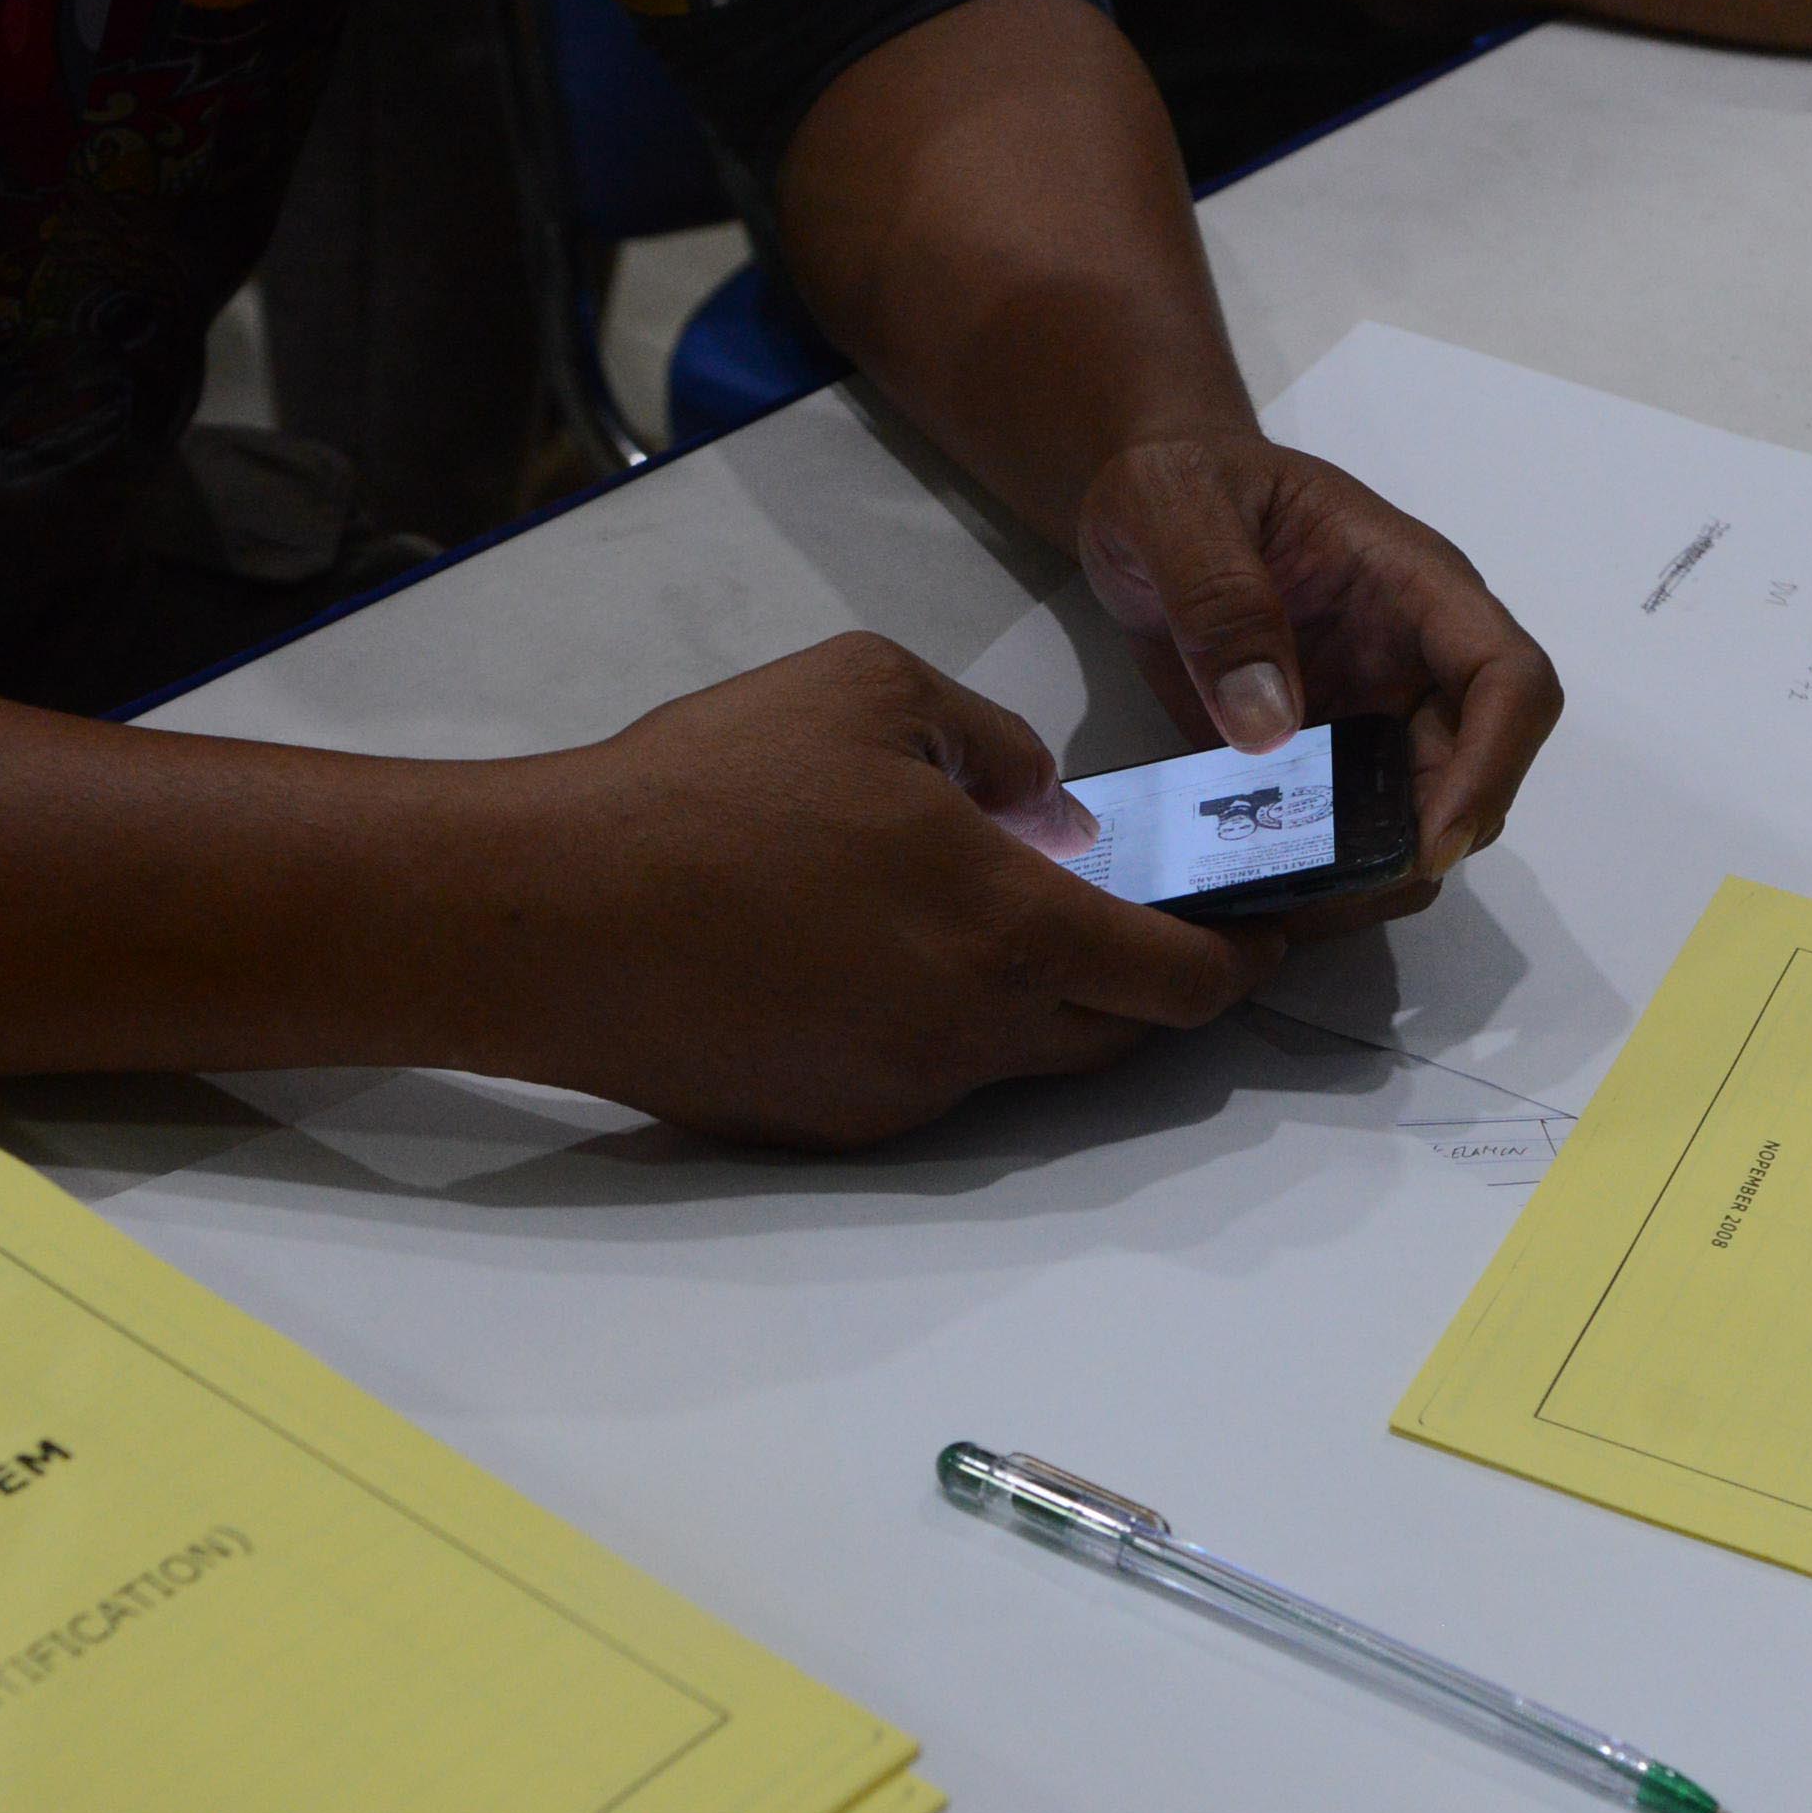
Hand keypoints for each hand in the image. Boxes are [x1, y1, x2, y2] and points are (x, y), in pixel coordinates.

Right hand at [470, 633, 1281, 1146]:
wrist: (548, 915)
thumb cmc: (706, 784)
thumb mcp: (869, 687)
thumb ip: (991, 741)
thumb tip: (1048, 802)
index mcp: (1011, 927)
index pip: (1183, 980)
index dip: (1239, 960)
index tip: (1263, 932)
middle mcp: (978, 1034)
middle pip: (1121, 1036)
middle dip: (1153, 983)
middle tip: (1147, 921)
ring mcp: (904, 1094)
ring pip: (1023, 1059)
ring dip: (1041, 1001)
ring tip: (993, 919)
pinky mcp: (833, 1126)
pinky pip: (931, 1076)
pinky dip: (946, 1024)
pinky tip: (880, 957)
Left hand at [1072, 431, 1563, 931]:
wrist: (1143, 511)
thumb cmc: (1177, 481)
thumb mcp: (1176, 507)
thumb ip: (1219, 597)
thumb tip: (1270, 728)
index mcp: (1413, 588)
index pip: (1508, 679)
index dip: (1493, 765)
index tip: (1428, 840)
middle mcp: (1412, 664)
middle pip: (1472, 775)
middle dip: (1420, 849)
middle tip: (1328, 898)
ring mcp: (1369, 720)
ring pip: (1415, 824)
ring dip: (1367, 878)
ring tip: (1284, 906)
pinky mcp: (1316, 765)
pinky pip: (1338, 837)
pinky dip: (1310, 877)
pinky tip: (1249, 894)